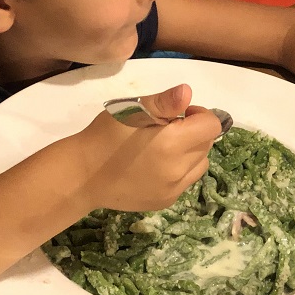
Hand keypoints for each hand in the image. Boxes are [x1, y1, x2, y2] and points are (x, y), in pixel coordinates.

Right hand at [76, 83, 221, 211]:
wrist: (83, 174)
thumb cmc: (105, 136)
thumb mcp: (131, 110)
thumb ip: (163, 101)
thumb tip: (187, 92)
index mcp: (172, 143)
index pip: (211, 126)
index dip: (198, 114)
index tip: (177, 114)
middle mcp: (178, 170)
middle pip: (207, 145)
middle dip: (194, 132)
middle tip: (166, 128)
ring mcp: (173, 189)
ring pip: (200, 164)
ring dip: (191, 152)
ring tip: (163, 147)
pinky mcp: (165, 202)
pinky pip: (185, 181)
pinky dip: (180, 170)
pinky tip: (155, 165)